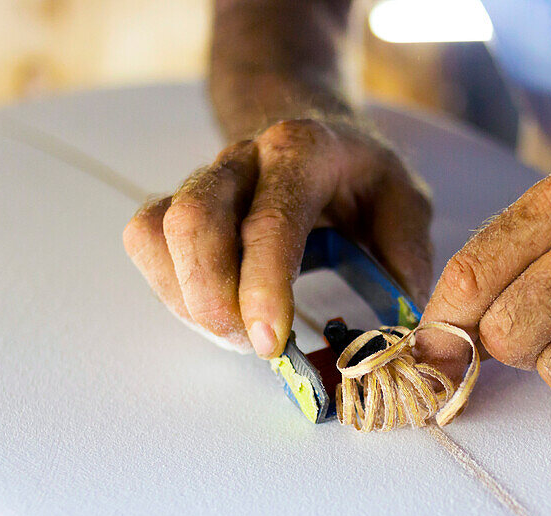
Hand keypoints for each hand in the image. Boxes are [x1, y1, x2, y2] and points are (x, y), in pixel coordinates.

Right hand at [123, 118, 432, 356]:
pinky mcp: (176, 203)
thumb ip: (405, 257)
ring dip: (188, 299)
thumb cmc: (359, 179)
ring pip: (158, 231)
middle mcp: (243, 158)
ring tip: (235, 334)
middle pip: (195, 220)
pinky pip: (144, 241)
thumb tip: (391, 330)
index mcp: (303, 152)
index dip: (263, 285)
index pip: (270, 220)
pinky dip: (168, 288)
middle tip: (253, 346)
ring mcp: (203, 179)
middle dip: (214, 299)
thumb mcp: (403, 201)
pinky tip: (209, 312)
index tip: (270, 340)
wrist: (315, 135)